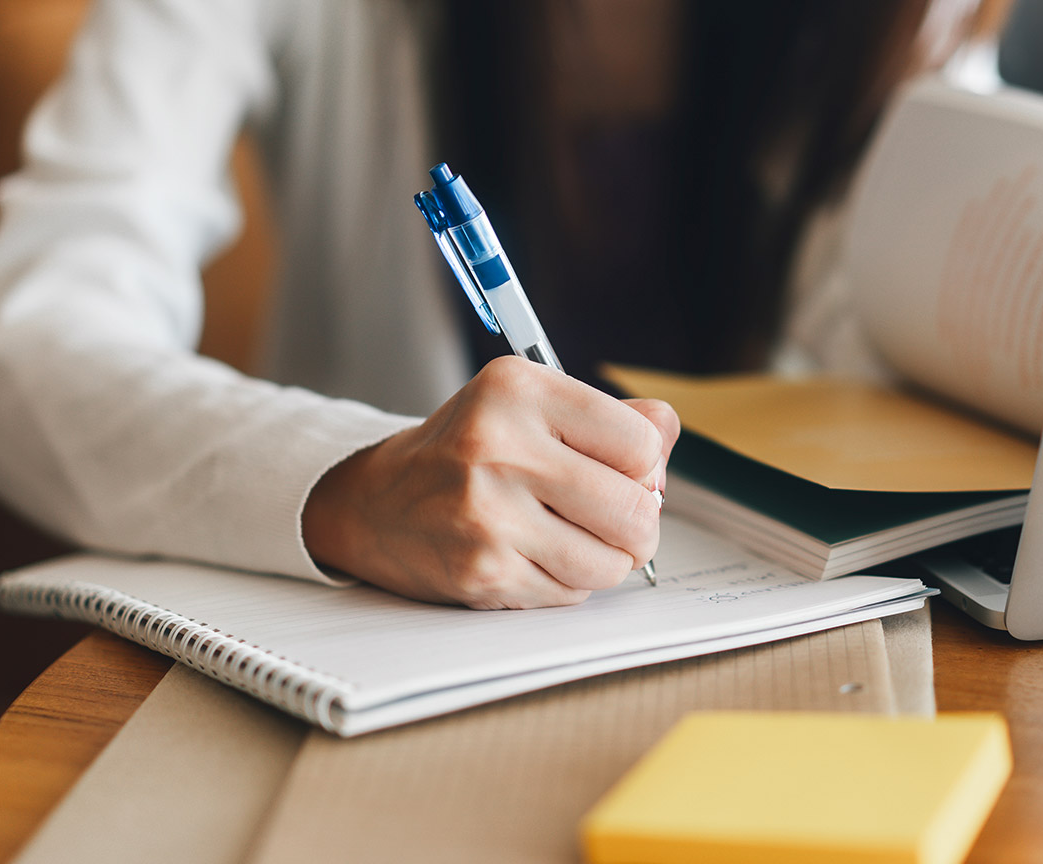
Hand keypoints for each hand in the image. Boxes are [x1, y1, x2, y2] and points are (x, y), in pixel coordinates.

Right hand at [302, 356, 679, 608]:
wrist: (375, 503)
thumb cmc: (468, 452)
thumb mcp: (531, 407)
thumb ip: (613, 418)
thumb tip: (668, 446)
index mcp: (518, 391)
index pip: (641, 442)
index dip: (645, 467)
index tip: (621, 471)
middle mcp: (498, 447)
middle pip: (635, 511)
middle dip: (637, 524)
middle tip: (614, 519)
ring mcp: (487, 515)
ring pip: (611, 562)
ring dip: (605, 560)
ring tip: (571, 538)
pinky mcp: (483, 572)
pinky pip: (572, 593)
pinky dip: (567, 582)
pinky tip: (534, 556)